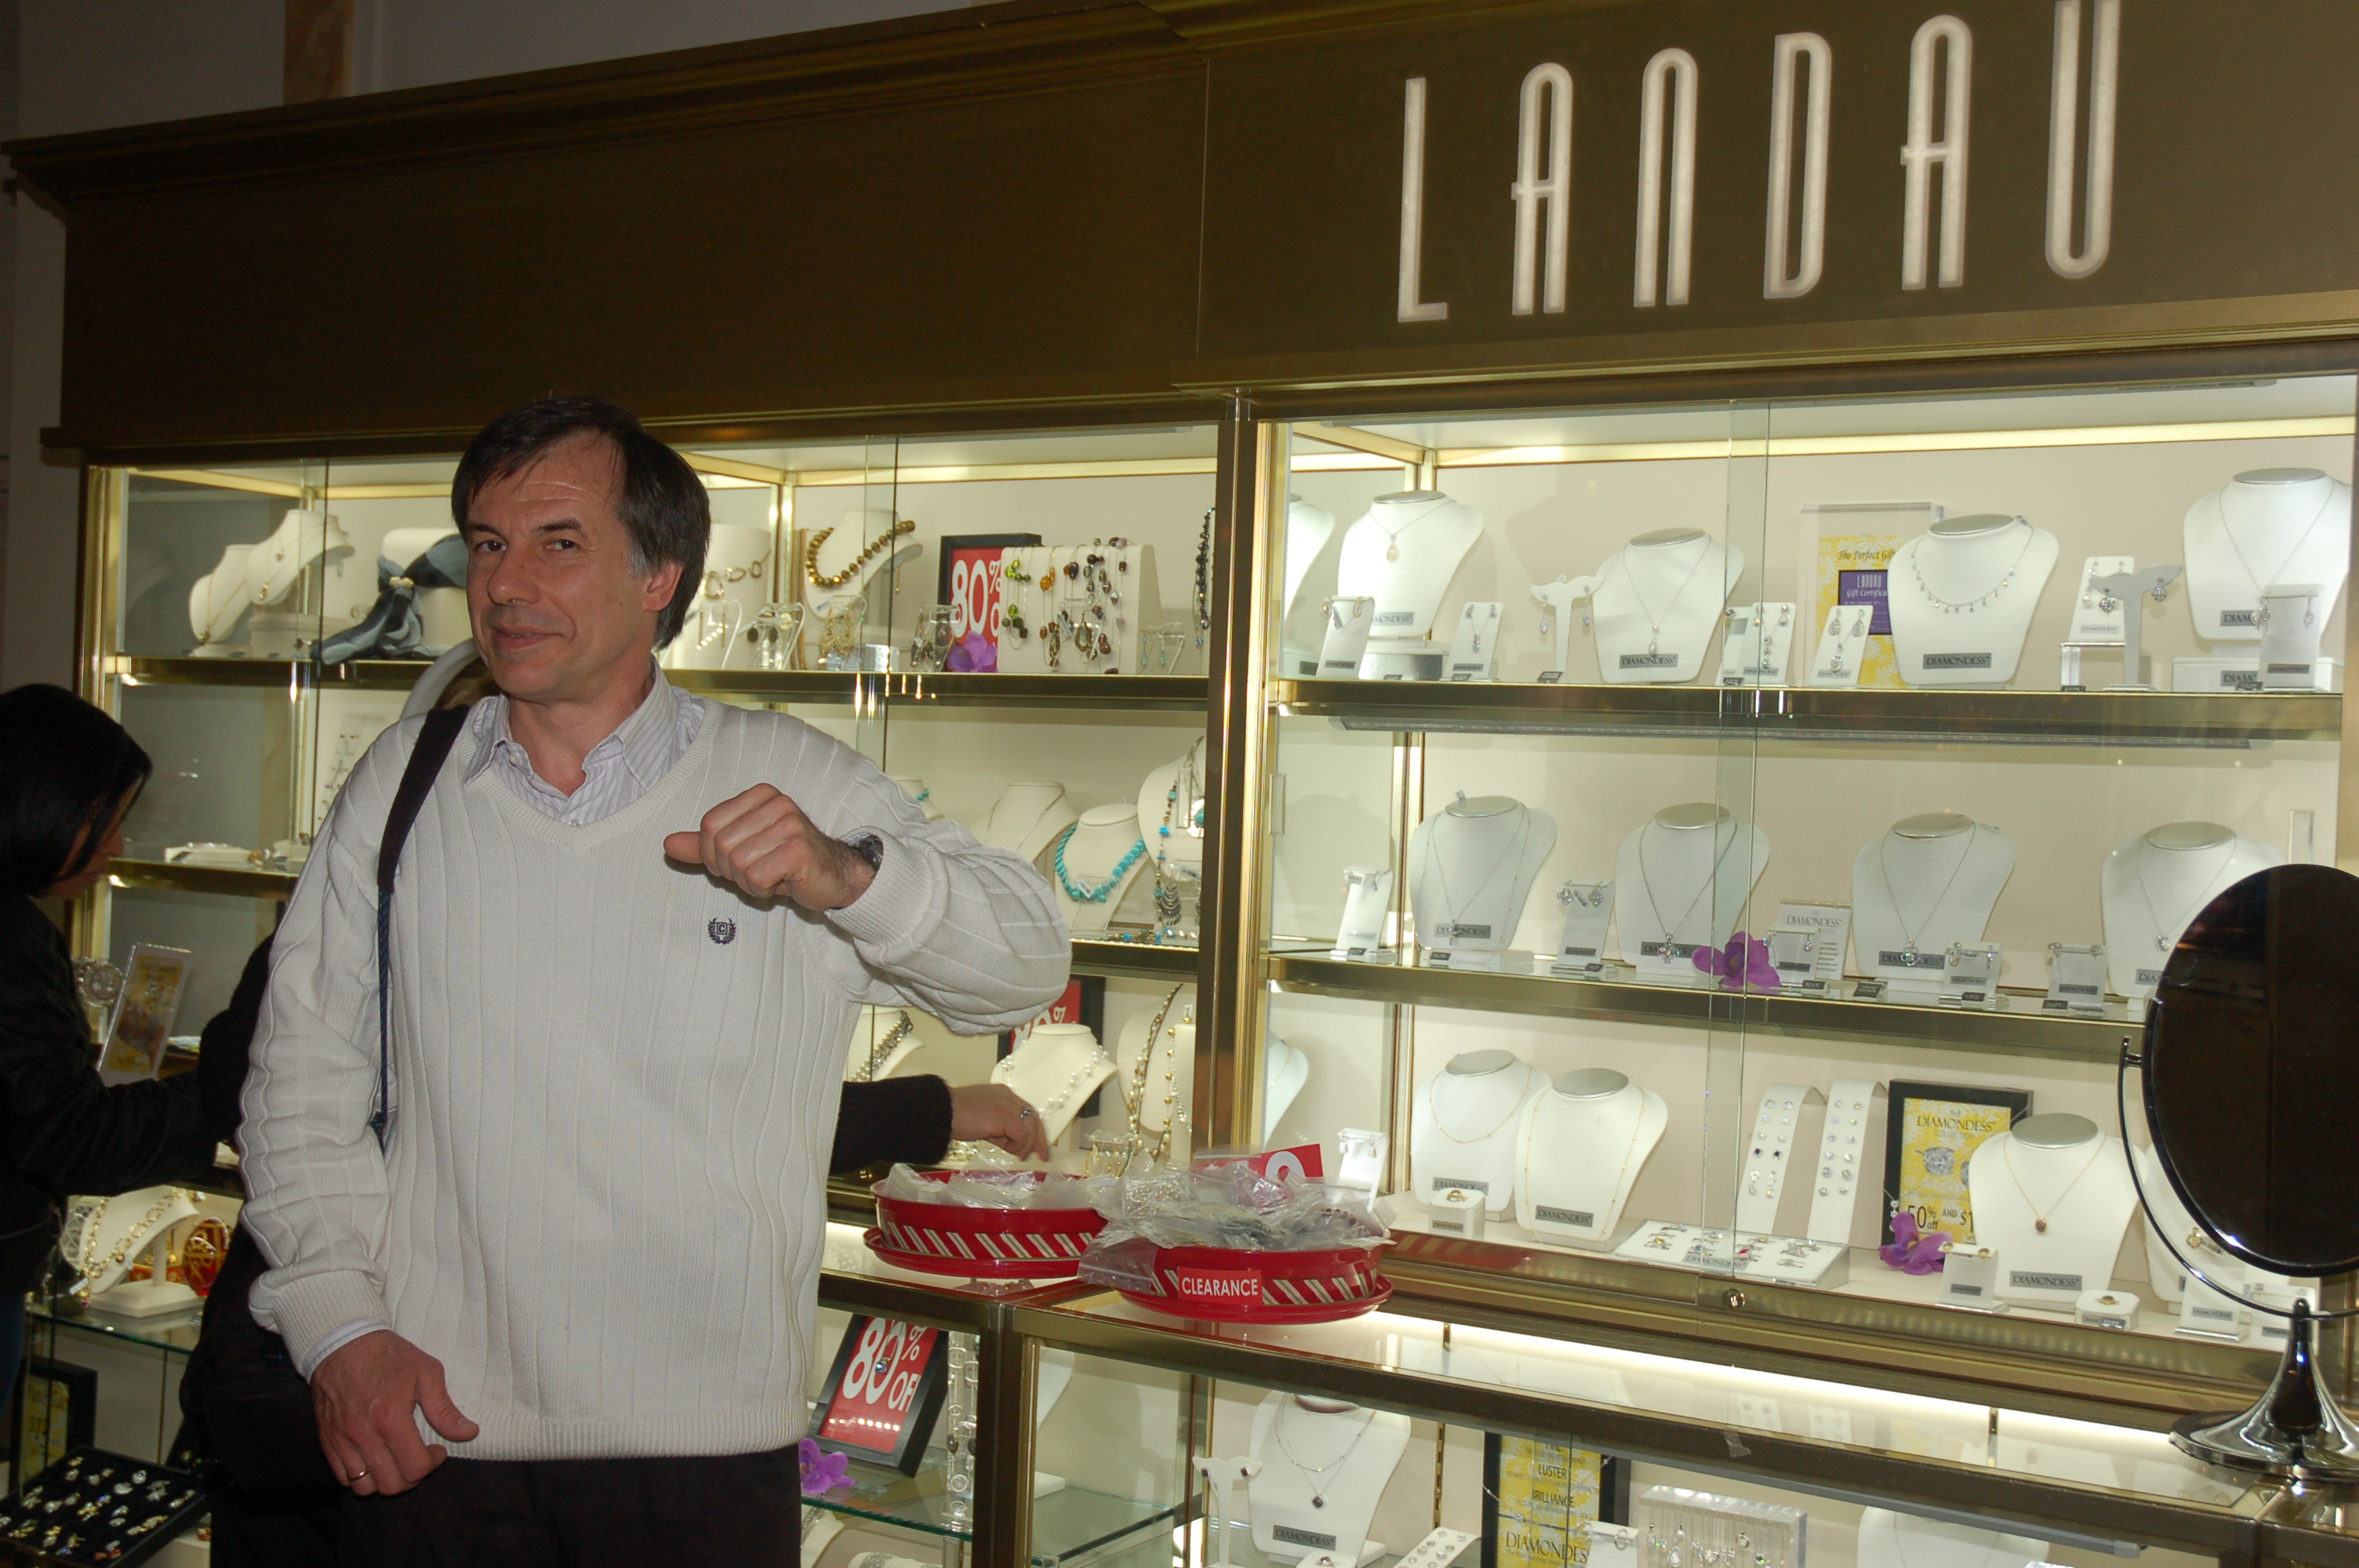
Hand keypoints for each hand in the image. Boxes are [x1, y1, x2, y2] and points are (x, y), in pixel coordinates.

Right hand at [312, 1329, 478, 1496]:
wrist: (343, 1343)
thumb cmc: (388, 1355)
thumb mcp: (426, 1372)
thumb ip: (445, 1409)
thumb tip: (469, 1432)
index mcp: (391, 1419)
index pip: (415, 1468)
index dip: (433, 1464)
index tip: (437, 1449)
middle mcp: (364, 1436)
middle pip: (391, 1485)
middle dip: (412, 1477)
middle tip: (419, 1458)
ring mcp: (342, 1441)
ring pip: (364, 1487)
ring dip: (385, 1480)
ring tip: (396, 1460)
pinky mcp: (327, 1441)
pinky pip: (342, 1477)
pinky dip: (361, 1477)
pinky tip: (374, 1458)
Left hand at [664, 784, 876, 910]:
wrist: (833, 877)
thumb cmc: (785, 863)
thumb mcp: (741, 850)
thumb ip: (704, 846)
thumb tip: (667, 844)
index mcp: (760, 795)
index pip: (709, 824)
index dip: (713, 853)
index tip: (737, 863)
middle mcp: (776, 803)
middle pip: (721, 845)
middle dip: (733, 870)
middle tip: (758, 872)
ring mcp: (790, 824)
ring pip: (738, 863)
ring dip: (750, 881)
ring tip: (773, 876)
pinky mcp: (798, 850)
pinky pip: (757, 877)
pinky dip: (763, 889)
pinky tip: (782, 883)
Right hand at [950, 1083, 1051, 1162]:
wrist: (942, 1112)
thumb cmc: (955, 1116)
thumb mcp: (982, 1122)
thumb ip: (998, 1129)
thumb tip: (1010, 1143)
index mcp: (1003, 1094)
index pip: (1026, 1112)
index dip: (1034, 1129)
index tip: (1036, 1146)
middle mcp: (1008, 1097)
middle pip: (1033, 1118)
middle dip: (1039, 1139)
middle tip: (1040, 1156)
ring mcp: (1008, 1105)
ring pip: (1031, 1127)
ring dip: (1025, 1145)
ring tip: (1016, 1154)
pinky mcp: (1006, 1117)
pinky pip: (1022, 1135)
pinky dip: (1017, 1145)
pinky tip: (1007, 1149)